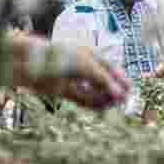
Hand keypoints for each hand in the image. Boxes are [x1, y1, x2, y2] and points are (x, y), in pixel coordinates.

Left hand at [16, 39, 130, 108]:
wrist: (33, 63)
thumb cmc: (62, 57)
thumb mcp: (88, 67)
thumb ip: (104, 81)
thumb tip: (120, 96)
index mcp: (91, 56)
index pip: (111, 69)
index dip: (120, 79)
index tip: (130, 89)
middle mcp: (84, 68)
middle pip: (104, 82)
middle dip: (114, 91)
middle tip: (123, 101)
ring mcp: (74, 80)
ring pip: (94, 92)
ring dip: (104, 98)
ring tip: (113, 104)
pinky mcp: (65, 91)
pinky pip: (83, 99)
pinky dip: (92, 104)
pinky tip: (102, 107)